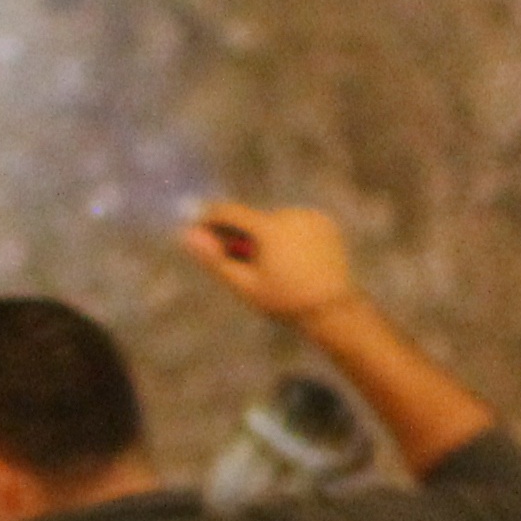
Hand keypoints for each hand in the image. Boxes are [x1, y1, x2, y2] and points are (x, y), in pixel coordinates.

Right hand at [178, 201, 359, 330]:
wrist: (333, 308)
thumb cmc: (284, 301)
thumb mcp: (245, 284)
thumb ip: (215, 259)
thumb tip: (186, 236)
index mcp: (269, 227)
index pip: (229, 211)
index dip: (211, 219)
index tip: (202, 230)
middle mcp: (290, 214)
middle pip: (254, 220)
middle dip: (244, 236)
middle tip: (244, 262)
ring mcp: (310, 216)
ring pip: (276, 222)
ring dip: (269, 237)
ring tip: (277, 266)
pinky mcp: (325, 222)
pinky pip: (297, 224)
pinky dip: (291, 236)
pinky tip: (296, 260)